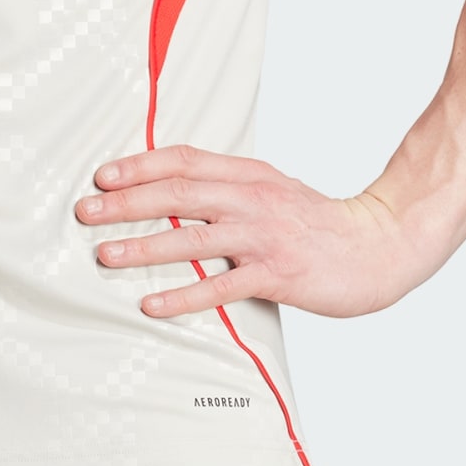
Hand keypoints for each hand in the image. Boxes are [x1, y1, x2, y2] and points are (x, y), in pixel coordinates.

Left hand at [74, 145, 420, 318]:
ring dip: (144, 247)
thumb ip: (227, 186)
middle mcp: (252, 199)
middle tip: (85, 211)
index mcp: (248, 175)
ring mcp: (264, 237)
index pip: (185, 160)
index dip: (140, 165)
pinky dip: (183, 296)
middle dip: (127, 203)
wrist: (379, 245)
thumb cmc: (316, 221)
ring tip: (105, 254)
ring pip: (192, 238)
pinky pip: (221, 286)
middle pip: (179, 194)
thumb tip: (170, 189)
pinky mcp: (277, 275)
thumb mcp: (271, 189)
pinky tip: (152, 305)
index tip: (103, 176)